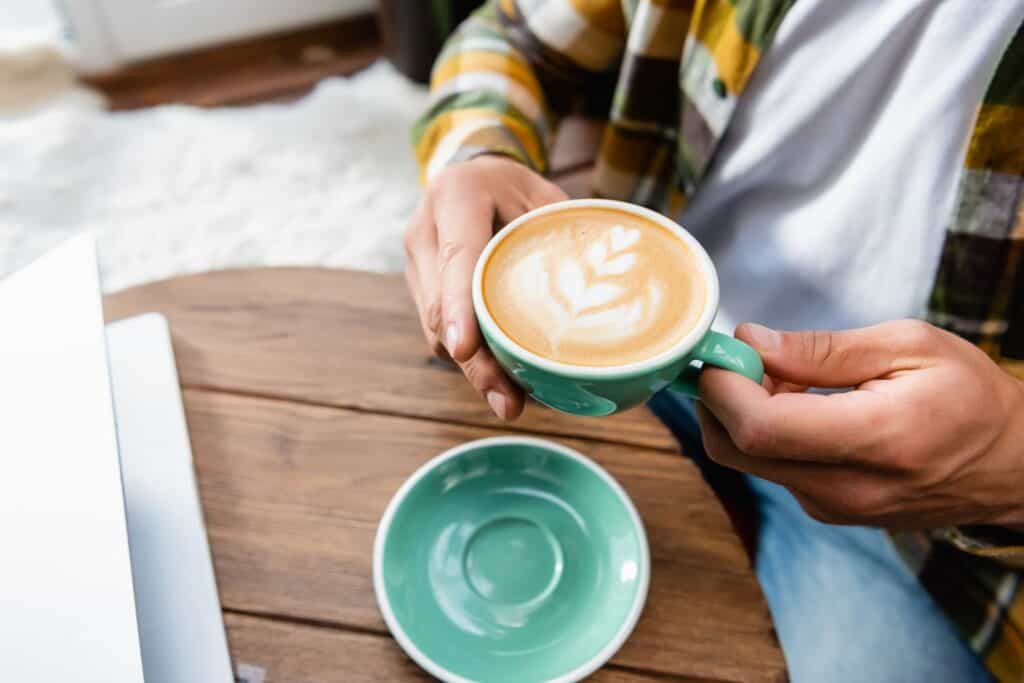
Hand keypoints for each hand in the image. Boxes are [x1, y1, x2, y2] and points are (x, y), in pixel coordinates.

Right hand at [404, 155, 567, 419]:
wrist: (472, 174)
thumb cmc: (516, 187)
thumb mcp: (545, 195)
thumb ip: (562, 235)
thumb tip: (609, 290)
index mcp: (456, 196)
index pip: (456, 258)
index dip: (461, 308)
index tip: (464, 349)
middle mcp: (425, 231)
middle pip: (443, 309)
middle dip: (474, 362)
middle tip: (509, 403)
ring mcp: (416, 262)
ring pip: (437, 329)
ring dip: (472, 367)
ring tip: (510, 399)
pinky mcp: (420, 287)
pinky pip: (440, 330)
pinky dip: (469, 355)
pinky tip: (499, 374)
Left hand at [697, 320, 1023, 528]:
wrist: (1014, 466)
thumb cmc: (970, 397)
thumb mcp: (909, 346)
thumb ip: (822, 349)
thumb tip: (751, 342)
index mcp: (876, 439)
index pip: (761, 427)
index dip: (723, 386)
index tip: (721, 349)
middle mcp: (847, 487)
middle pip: (736, 449)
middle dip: (717, 397)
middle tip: (742, 356)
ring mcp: (835, 507)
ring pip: (746, 460)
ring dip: (741, 412)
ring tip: (785, 375)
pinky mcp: (828, 511)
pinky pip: (771, 469)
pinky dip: (764, 432)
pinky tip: (799, 403)